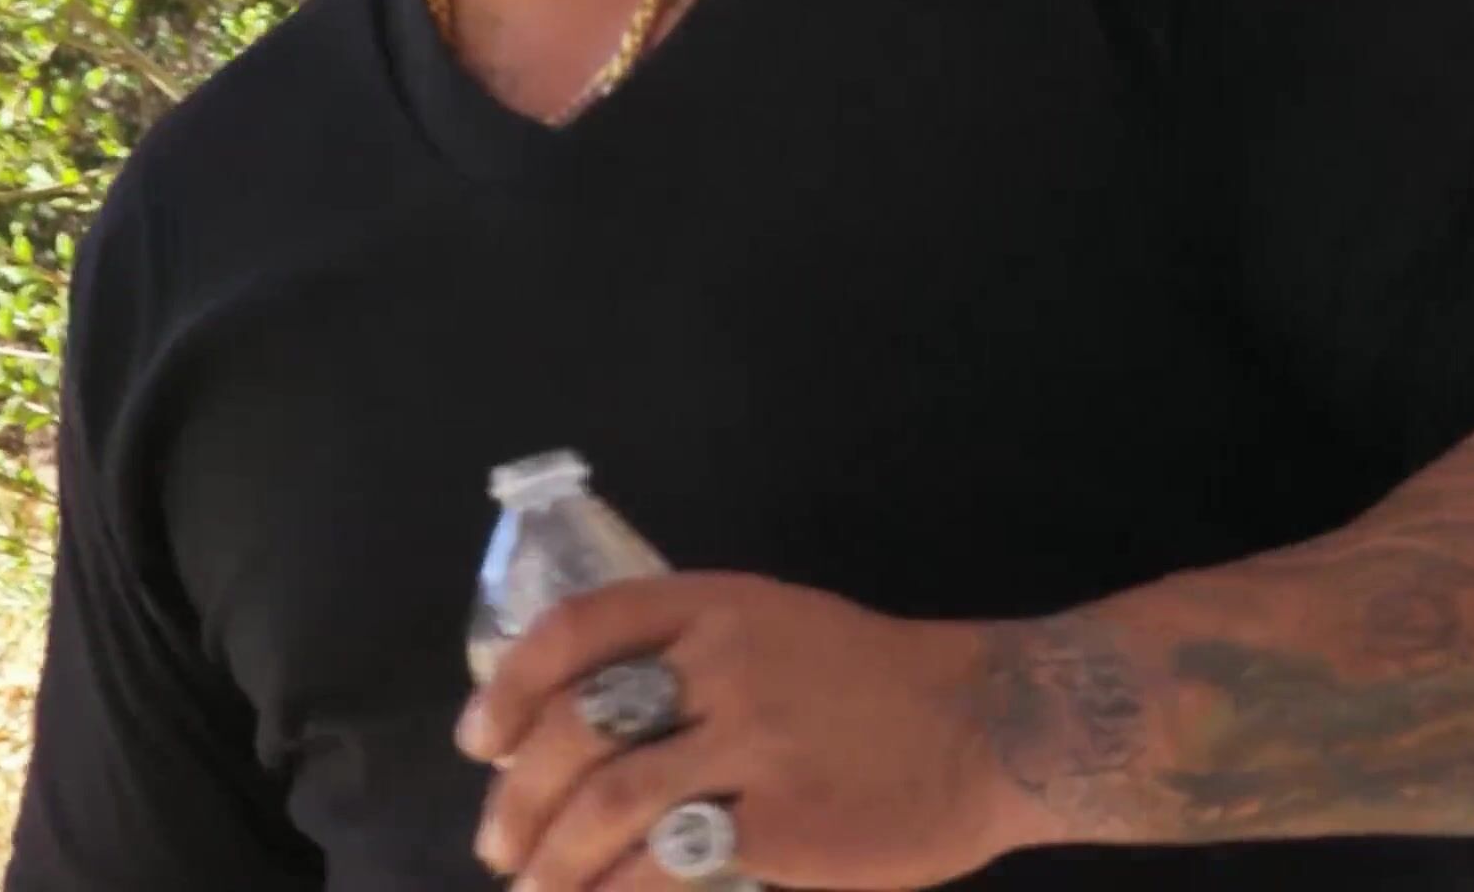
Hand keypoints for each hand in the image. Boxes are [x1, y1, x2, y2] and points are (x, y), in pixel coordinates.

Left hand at [457, 570, 1016, 890]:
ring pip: (610, 804)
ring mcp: (756, 746)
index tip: (481, 742)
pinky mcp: (785, 828)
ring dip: (553, 861)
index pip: (578, 629)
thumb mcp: (775, 628)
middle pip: (580, 730)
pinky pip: (670, 866)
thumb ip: (687, 656)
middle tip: (499, 847)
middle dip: (520, 799)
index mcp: (715, 608)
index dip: (511, 687)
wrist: (992, 724)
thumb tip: (575, 724)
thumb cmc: (876, 683)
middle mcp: (726, 665)